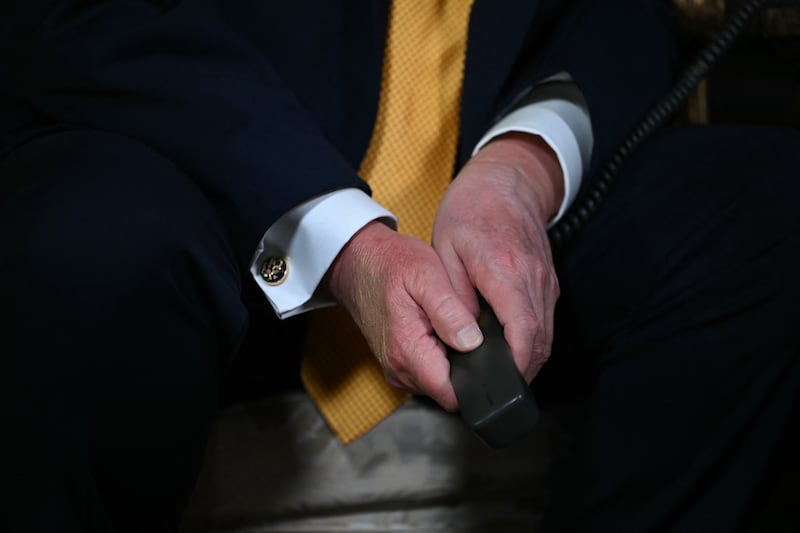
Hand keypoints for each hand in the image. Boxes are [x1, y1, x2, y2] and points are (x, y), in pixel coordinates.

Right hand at [325, 221, 483, 410]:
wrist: (358, 262)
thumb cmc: (390, 264)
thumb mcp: (427, 275)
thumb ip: (450, 312)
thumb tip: (472, 342)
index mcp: (408, 350)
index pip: (453, 393)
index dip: (477, 377)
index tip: (485, 353)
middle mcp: (399, 368)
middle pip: (449, 390)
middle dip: (466, 366)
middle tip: (465, 327)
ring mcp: (396, 369)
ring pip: (440, 383)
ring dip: (452, 361)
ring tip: (449, 325)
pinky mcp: (397, 364)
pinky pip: (428, 373)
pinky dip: (439, 356)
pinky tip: (437, 330)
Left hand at [432, 132, 562, 381]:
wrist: (505, 181)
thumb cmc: (470, 210)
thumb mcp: (446, 249)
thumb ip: (456, 295)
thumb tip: (462, 336)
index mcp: (506, 270)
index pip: (523, 329)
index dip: (517, 363)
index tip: (503, 384)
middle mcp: (533, 278)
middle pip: (540, 339)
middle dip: (523, 371)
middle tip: (497, 391)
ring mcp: (545, 279)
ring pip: (546, 332)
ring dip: (529, 358)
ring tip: (502, 376)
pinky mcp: (548, 279)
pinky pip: (545, 318)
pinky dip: (531, 338)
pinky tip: (511, 348)